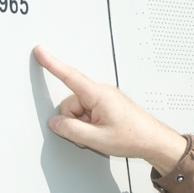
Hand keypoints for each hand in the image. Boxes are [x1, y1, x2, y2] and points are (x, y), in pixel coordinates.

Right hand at [34, 45, 189, 173]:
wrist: (153, 141)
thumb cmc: (133, 137)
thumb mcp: (97, 139)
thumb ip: (71, 130)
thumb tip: (56, 123)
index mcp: (99, 95)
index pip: (69, 76)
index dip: (51, 63)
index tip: (40, 51)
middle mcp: (101, 92)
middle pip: (70, 104)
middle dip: (74, 122)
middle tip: (91, 134)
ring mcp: (104, 98)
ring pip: (78, 110)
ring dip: (83, 125)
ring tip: (100, 134)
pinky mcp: (107, 105)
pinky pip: (87, 113)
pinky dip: (89, 125)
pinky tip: (102, 132)